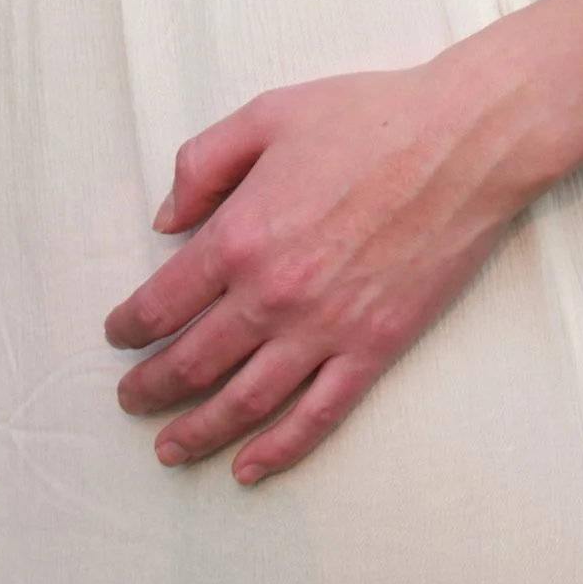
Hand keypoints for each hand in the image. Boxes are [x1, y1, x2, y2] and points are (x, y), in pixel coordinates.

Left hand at [102, 52, 533, 484]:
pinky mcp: (373, 348)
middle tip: (130, 400)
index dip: (128, 327)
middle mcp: (273, 294)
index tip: (118, 336)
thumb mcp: (266, 115)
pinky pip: (316, 416)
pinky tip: (249, 468)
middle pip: (191, 364)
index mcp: (239, 235)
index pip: (161, 304)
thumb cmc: (368, 118)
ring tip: (168, 448)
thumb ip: (202, 165)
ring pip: (243, 403)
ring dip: (197, 433)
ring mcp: (325, 329)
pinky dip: (278, 451)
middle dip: (150, 389)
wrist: (464, 142)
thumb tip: (164, 222)